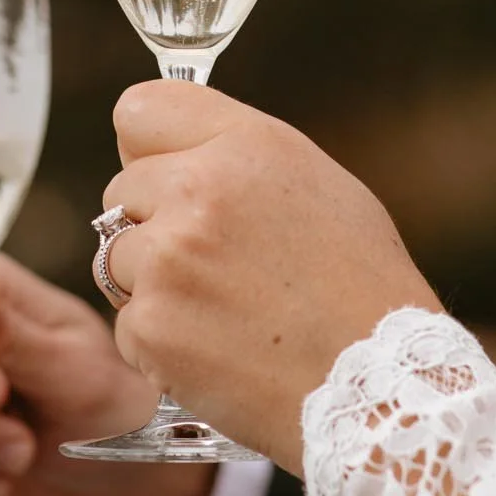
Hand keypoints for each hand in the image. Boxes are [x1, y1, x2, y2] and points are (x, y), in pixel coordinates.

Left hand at [103, 81, 441, 474]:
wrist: (378, 385)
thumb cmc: (361, 287)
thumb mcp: (319, 184)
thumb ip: (238, 158)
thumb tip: (175, 156)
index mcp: (245, 144)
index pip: (139, 109)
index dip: (148, 148)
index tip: (162, 173)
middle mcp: (198, 190)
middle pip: (121, 191)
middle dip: (152, 224)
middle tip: (213, 263)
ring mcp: (168, 259)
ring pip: (118, 260)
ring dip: (153, 285)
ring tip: (223, 310)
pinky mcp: (151, 325)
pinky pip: (129, 324)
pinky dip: (161, 342)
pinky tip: (219, 349)